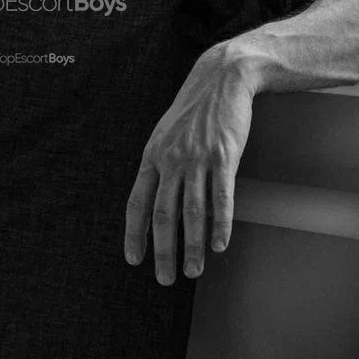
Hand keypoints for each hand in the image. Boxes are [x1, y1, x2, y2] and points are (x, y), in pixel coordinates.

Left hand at [123, 42, 256, 284]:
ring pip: (192, 212)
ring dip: (191, 246)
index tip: (134, 259)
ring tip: (193, 271)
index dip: (134, 234)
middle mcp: (171, 159)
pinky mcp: (224, 156)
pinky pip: (221, 197)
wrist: (222, 79)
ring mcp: (197, 158)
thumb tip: (154, 196)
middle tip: (166, 279)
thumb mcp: (166, 133)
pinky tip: (219, 245)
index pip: (137, 203)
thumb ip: (159, 163)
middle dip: (163, 251)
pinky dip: (220, 224)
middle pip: (163, 215)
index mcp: (152, 156)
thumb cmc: (194, 110)